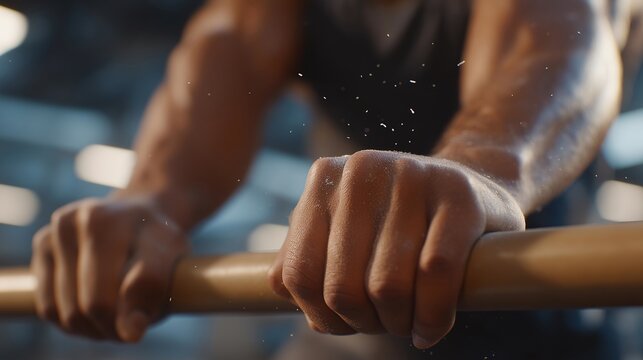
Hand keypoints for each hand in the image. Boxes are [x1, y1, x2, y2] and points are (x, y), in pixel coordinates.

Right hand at [30, 197, 188, 341]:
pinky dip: (71, 319)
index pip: (103, 298)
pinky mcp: (42, 248)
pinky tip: (93, 307)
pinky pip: (48, 308)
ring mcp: (52, 234)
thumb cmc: (158, 243)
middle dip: (109, 325)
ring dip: (91, 326)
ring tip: (116, 312)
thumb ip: (151, 289)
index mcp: (105, 221)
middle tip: (130, 319)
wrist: (139, 218)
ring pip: (64, 313)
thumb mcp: (168, 259)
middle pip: (85, 308)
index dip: (123, 321)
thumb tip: (130, 332)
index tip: (140, 322)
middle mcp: (72, 222)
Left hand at [269, 150, 524, 347]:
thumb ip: (309, 258)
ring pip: (388, 286)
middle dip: (364, 323)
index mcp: (323, 179)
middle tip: (385, 325)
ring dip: (399, 324)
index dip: (321, 315)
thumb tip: (297, 303)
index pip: (299, 273)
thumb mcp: (344, 230)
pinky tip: (432, 327)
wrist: (469, 188)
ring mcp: (410, 175)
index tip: (347, 324)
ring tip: (409, 326)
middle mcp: (361, 170)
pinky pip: (436, 273)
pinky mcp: (457, 192)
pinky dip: (433, 317)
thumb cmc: (397, 224)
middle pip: (342, 287)